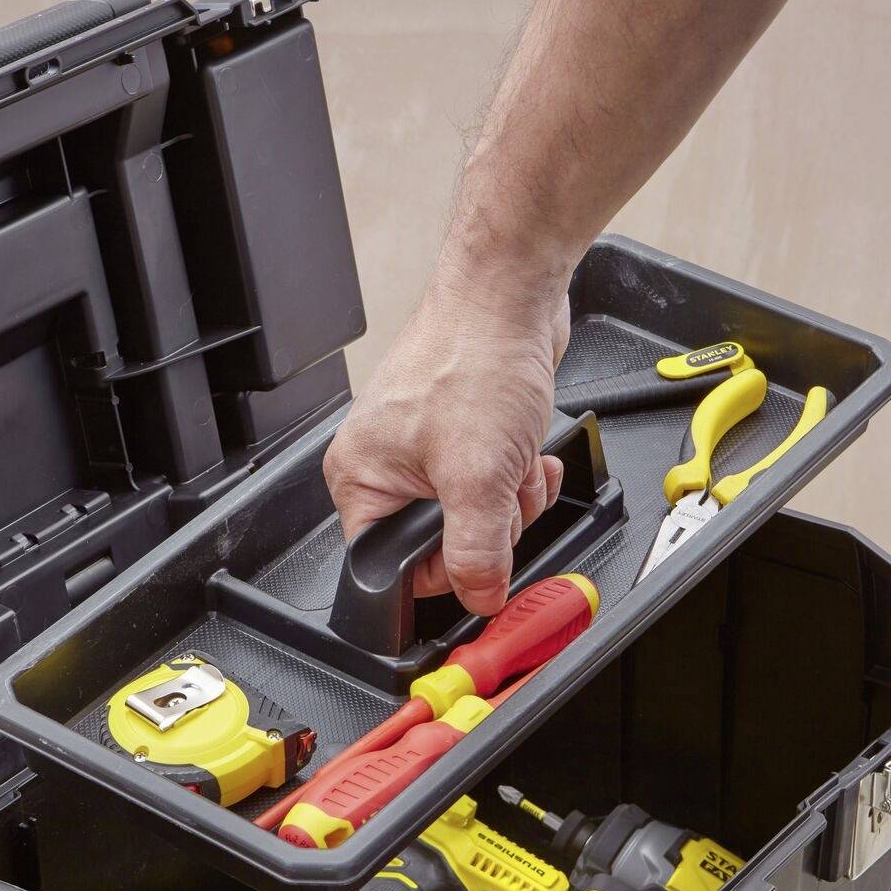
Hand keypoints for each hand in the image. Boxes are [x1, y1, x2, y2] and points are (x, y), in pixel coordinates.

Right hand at [324, 265, 570, 616]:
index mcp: (361, 478)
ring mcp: (427, 446)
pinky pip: (495, 479)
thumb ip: (476, 553)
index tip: (478, 558)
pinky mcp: (466, 430)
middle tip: (499, 489)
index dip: (441, 571)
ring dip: (511, 496)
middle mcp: (386, 462)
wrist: (510, 294)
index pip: (390, 566)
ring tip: (516, 458)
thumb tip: (478, 596)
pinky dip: (519, 470)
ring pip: (476, 512)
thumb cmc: (474, 358)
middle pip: (441, 542)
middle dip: (490, 524)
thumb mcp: (478, 479)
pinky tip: (529, 449)